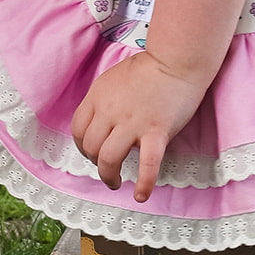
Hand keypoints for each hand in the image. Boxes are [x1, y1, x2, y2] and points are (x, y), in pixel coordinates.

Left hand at [71, 52, 206, 201]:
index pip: (78, 129)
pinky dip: (143, 184)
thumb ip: (104, 99)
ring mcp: (132, 123)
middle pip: (91, 147)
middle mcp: (110, 112)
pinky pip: (147, 164)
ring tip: (115, 183)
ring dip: (108, 176)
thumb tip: (102, 121)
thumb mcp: (114, 77)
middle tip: (106, 167)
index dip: (82, 146)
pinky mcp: (156, 131)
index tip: (91, 152)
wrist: (176, 59)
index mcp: (98, 96)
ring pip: (108, 159)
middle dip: (95, 162)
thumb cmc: (150, 66)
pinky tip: (141, 195)